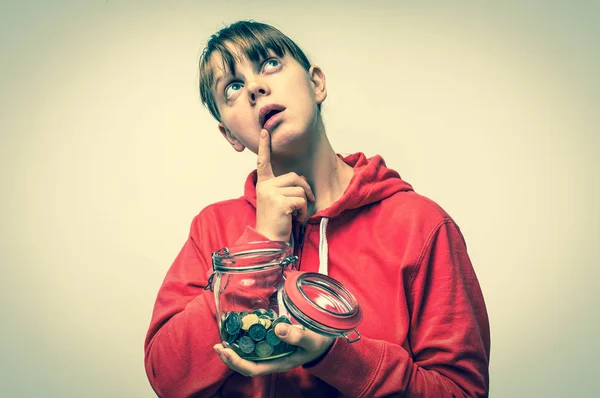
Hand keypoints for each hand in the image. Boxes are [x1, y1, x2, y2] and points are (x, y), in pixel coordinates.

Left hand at [213, 323, 333, 376]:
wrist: (327, 340)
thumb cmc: (320, 341)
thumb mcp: (311, 339)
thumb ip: (297, 335)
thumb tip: (277, 330)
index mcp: (280, 363)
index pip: (253, 369)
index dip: (237, 362)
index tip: (226, 351)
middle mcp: (273, 360)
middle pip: (246, 365)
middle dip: (230, 358)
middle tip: (218, 346)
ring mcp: (273, 353)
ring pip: (249, 357)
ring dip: (234, 351)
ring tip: (223, 342)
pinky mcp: (273, 344)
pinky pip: (255, 346)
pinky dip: (244, 342)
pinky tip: (238, 333)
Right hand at [255, 129, 314, 241]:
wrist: (268, 242)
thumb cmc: (276, 223)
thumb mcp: (278, 201)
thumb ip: (285, 187)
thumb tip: (300, 179)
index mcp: (263, 184)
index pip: (263, 161)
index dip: (265, 146)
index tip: (265, 131)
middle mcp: (265, 186)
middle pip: (294, 177)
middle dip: (305, 189)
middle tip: (305, 203)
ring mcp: (270, 193)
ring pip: (299, 189)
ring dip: (303, 204)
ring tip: (294, 215)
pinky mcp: (279, 202)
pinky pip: (301, 200)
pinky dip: (303, 212)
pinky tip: (294, 219)